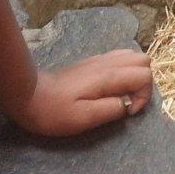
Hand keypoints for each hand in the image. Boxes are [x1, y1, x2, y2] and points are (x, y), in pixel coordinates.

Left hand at [8, 48, 152, 137]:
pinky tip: (111, 87)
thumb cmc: (55, 111)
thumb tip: (127, 105)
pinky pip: (119, 57)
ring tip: (122, 94)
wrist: (29, 95)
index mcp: (108, 76)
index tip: (127, 112)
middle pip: (144, 60)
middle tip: (129, 101)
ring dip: (135, 74)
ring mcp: (100, 59)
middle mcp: (107, 63)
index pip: (145, 75)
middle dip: (144, 82)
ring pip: (133, 55)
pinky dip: (124, 70)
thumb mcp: (84, 118)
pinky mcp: (92, 62)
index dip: (143, 96)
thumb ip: (111, 110)